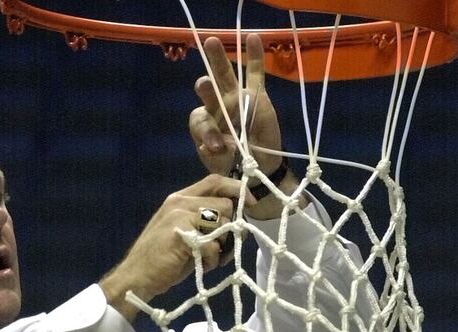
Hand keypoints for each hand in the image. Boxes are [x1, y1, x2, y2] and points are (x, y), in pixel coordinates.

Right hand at [100, 174, 248, 319]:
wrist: (136, 276)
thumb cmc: (161, 257)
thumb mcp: (181, 230)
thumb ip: (203, 220)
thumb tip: (236, 219)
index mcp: (179, 198)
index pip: (214, 181)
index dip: (236, 188)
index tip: (250, 203)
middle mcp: (179, 202)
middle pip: (224, 204)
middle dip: (229, 226)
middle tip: (221, 246)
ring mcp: (179, 216)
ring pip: (222, 223)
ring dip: (222, 245)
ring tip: (207, 258)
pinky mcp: (182, 234)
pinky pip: (214, 245)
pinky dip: (212, 260)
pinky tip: (202, 265)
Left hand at [188, 34, 281, 177]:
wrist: (257, 168)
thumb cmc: (232, 164)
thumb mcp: (221, 164)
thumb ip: (215, 156)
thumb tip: (209, 148)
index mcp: (204, 123)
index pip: (200, 121)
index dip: (206, 132)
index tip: (215, 147)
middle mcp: (216, 107)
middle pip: (207, 91)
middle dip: (204, 86)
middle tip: (203, 84)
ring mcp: (235, 98)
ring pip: (225, 77)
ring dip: (218, 60)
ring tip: (212, 43)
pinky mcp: (256, 96)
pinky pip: (255, 75)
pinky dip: (254, 57)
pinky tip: (253, 38)